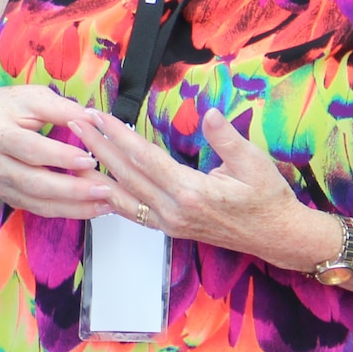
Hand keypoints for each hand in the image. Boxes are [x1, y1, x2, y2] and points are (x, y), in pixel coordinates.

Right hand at [0, 85, 115, 218]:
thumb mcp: (29, 97)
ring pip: (37, 203)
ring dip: (73, 207)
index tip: (90, 158)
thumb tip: (94, 120)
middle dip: (72, 190)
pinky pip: (37, 209)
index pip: (32, 149)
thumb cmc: (3, 109)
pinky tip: (88, 208)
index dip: (61, 156)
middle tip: (105, 189)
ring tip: (105, 204)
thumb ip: (61, 108)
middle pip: (35, 183)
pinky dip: (64, 211)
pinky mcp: (6, 196)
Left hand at [77, 106, 335, 270]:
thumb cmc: (268, 198)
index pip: (145, 159)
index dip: (119, 136)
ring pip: (124, 196)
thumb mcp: (255, 163)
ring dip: (97, 171)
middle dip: (98, 147)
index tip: (99, 116)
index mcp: (192, 193)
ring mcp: (170, 224)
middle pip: (127, 176)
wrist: (278, 237)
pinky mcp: (170, 229)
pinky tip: (95, 185)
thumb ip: (227, 139)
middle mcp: (174, 212)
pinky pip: (133, 212)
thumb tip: (210, 114)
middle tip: (76, 123)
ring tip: (74, 149)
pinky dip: (110, 197)